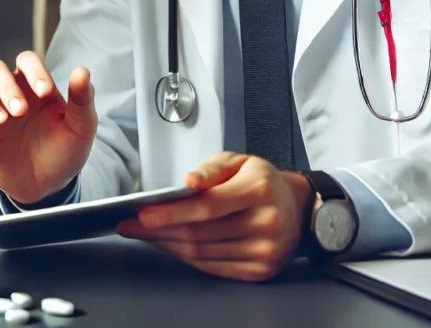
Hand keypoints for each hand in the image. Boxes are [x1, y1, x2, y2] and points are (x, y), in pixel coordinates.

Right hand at [0, 51, 96, 204]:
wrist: (50, 186)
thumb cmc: (65, 151)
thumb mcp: (81, 127)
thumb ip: (82, 99)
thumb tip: (82, 70)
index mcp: (34, 86)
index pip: (26, 60)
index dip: (33, 70)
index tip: (44, 92)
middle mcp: (9, 95)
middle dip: (5, 86)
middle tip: (21, 111)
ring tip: (1, 120)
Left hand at [116, 153, 311, 281]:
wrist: (298, 208)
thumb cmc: (262, 181)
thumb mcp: (239, 161)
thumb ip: (210, 168)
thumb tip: (188, 182)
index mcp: (259, 190)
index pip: (208, 206)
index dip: (172, 212)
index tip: (143, 214)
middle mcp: (266, 223)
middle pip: (201, 233)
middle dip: (159, 231)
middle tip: (132, 225)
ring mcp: (265, 251)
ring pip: (203, 253)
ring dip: (168, 245)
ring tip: (147, 234)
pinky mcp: (260, 271)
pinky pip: (213, 267)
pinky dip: (188, 257)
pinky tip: (172, 245)